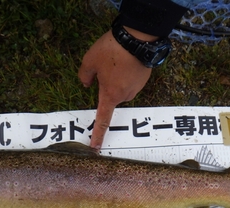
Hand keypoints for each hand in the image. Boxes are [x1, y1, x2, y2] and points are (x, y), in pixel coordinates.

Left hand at [79, 28, 155, 149]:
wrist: (138, 38)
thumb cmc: (111, 50)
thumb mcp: (89, 61)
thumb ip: (84, 76)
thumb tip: (86, 83)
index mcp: (110, 95)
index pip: (102, 119)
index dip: (98, 134)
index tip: (95, 147)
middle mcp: (125, 95)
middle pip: (112, 96)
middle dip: (107, 85)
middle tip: (104, 64)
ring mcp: (137, 88)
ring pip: (122, 87)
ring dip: (117, 77)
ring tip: (116, 58)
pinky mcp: (145, 79)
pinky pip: (131, 80)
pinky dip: (127, 72)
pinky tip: (126, 58)